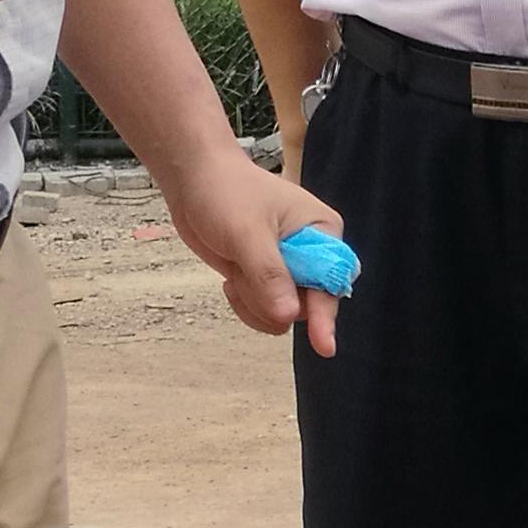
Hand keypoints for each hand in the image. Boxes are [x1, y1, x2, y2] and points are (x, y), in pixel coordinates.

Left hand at [165, 150, 351, 358]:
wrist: (195, 181)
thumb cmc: (226, 193)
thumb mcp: (246, 232)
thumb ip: (269, 274)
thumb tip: (289, 315)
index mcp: (323, 231)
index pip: (331, 280)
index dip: (325, 313)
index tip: (324, 345)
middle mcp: (313, 254)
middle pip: (308, 304)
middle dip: (273, 300)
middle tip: (244, 275)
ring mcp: (290, 269)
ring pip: (284, 314)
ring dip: (255, 303)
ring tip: (236, 272)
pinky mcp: (267, 280)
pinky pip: (266, 312)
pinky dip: (246, 304)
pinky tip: (232, 279)